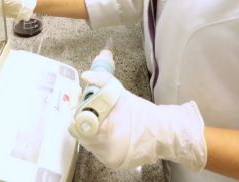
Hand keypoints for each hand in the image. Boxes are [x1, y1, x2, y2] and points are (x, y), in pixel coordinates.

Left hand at [69, 70, 206, 170]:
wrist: (161, 133)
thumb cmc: (142, 114)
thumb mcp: (121, 93)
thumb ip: (102, 81)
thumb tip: (86, 76)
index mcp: (105, 132)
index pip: (77, 125)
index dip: (78, 113)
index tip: (82, 105)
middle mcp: (104, 149)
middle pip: (80, 134)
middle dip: (84, 120)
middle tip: (91, 111)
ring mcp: (107, 158)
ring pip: (88, 142)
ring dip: (90, 130)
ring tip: (102, 121)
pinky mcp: (112, 162)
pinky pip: (97, 149)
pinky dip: (99, 140)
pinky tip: (109, 131)